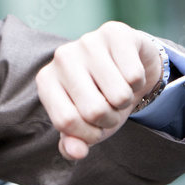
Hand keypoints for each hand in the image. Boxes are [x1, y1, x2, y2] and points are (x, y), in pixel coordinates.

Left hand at [36, 22, 163, 160]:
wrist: (127, 66)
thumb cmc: (100, 99)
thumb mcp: (84, 126)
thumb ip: (73, 144)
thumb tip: (76, 152)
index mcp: (46, 81)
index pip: (66, 122)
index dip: (89, 134)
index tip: (95, 128)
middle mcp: (61, 57)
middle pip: (94, 110)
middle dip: (110, 118)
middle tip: (110, 106)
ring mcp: (87, 41)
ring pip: (118, 95)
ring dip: (126, 102)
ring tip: (118, 90)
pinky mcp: (115, 32)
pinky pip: (134, 76)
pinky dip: (138, 83)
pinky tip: (128, 72)